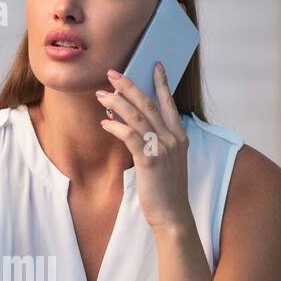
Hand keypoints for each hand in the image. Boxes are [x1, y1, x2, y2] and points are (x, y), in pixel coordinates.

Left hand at [96, 62, 191, 231]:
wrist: (173, 215)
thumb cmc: (167, 190)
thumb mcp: (168, 162)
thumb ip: (158, 143)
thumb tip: (136, 129)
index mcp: (179, 137)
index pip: (169, 103)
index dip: (161, 83)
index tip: (155, 65)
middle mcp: (173, 139)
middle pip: (149, 104)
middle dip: (130, 86)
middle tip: (113, 73)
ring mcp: (163, 149)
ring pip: (138, 117)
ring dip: (117, 103)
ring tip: (101, 94)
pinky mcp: (150, 160)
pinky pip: (131, 136)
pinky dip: (117, 127)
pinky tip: (105, 122)